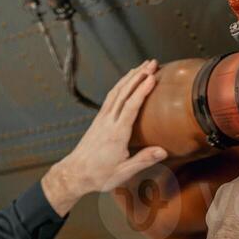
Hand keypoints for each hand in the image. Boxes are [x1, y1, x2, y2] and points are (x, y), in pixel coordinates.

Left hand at [42, 60, 167, 214]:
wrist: (75, 173)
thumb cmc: (99, 175)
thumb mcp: (123, 172)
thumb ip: (143, 160)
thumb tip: (163, 151)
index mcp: (116, 134)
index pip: (131, 107)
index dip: (142, 90)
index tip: (152, 77)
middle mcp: (108, 122)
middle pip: (124, 93)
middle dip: (138, 76)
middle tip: (152, 63)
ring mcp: (102, 119)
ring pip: (116, 92)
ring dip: (129, 77)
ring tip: (142, 66)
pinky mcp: (99, 119)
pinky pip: (111, 97)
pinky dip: (120, 85)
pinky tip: (126, 81)